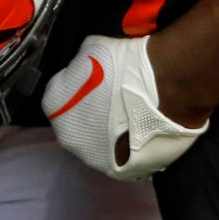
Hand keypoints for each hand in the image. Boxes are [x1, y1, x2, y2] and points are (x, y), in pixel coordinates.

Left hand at [41, 33, 207, 181]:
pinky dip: (128, 147)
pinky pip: (119, 157)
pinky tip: (142, 131)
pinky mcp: (118, 170)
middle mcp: (67, 136)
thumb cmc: (128, 65)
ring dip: (109, 133)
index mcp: (53, 105)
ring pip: (98, 143)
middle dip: (93, 113)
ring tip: (133, 116)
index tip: (99, 83)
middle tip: (116, 100)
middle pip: (78, 123)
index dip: (81, 88)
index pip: (60, 95)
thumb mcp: (92, 49)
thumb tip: (84, 68)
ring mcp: (93, 157)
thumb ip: (81, 65)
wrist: (165, 88)